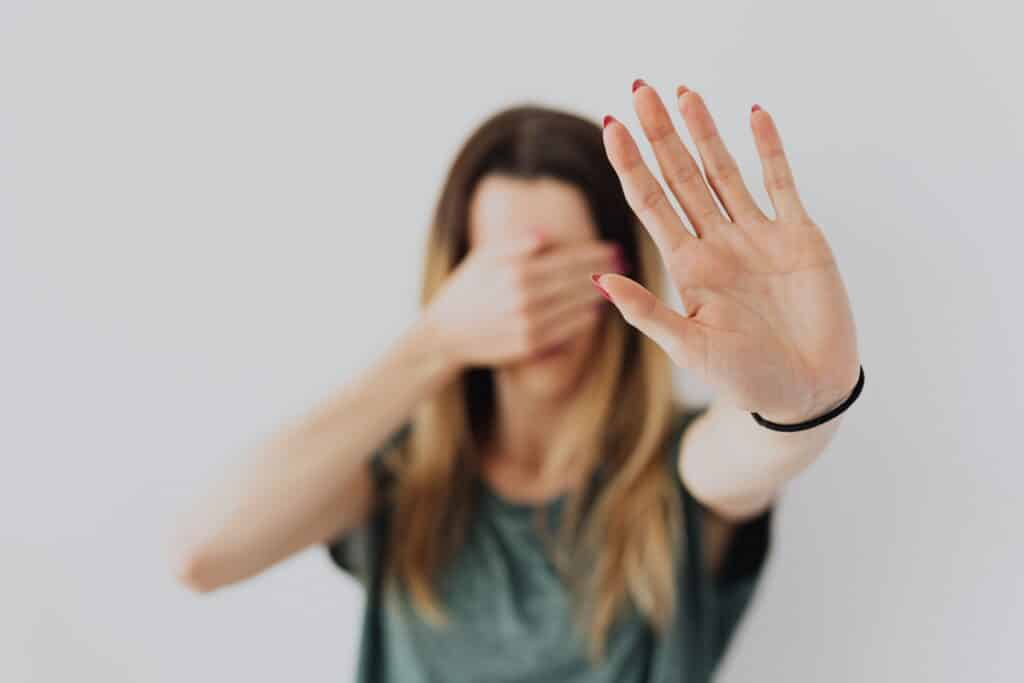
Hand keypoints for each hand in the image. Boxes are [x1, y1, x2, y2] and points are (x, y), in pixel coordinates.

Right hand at [424, 231, 622, 369]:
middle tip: (624, 264)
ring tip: (617, 285)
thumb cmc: (464, 291)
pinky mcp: (529, 345)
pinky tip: (595, 312)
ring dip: (599, 295)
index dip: (593, 253)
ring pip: (575, 306)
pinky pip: (565, 330)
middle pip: (575, 281)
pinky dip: (583, 320)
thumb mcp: (482, 259)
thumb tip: (546, 236)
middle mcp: (524, 297)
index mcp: (515, 271)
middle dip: (603, 271)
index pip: (565, 259)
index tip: (613, 247)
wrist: (443, 336)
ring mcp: (528, 323)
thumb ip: (514, 245)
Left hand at [595, 81, 859, 422]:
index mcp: (688, 267)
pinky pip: (781, 183)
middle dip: (661, 134)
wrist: (807, 391)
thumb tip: (599, 280)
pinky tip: (754, 115)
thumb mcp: (690, 349)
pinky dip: (770, 149)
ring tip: (684, 92)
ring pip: (725, 171)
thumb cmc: (745, 378)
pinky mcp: (798, 236)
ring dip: (705, 132)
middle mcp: (717, 243)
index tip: (611, 127)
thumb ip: (648, 313)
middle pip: (682, 176)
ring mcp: (757, 236)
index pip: (651, 203)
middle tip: (639, 89)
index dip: (631, 166)